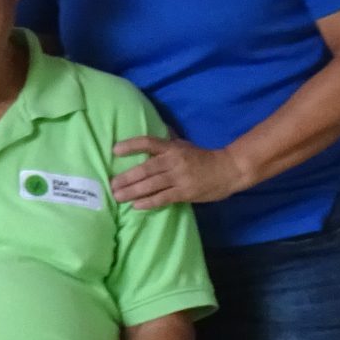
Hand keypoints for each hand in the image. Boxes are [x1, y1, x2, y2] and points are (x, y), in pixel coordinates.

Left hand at [110, 137, 252, 208]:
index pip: (149, 143)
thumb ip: (167, 141)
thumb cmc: (203, 157)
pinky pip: (163, 198)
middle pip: (145, 169)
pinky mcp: (185, 192)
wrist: (229, 169)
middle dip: (126, 177)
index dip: (131, 145)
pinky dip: (148, 202)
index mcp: (173, 148)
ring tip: (117, 196)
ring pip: (151, 185)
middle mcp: (174, 161)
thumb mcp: (185, 145)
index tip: (115, 150)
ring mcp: (179, 178)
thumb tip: (153, 133)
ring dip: (132, 191)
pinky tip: (136, 206)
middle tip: (110, 184)